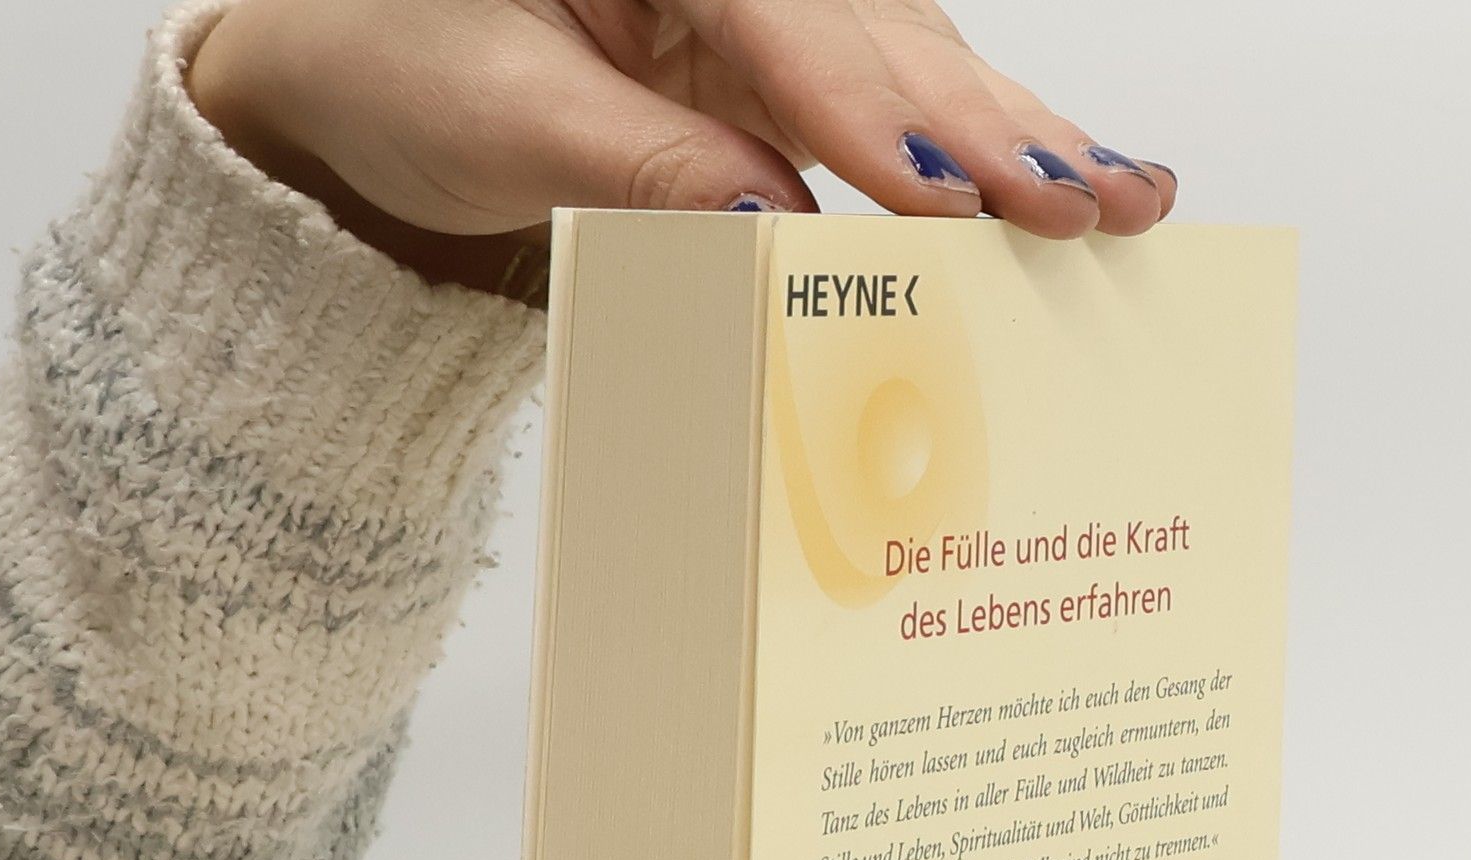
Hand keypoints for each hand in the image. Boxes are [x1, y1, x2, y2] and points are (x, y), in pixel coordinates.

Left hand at [188, 0, 1177, 294]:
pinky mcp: (768, 75)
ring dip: (1014, 139)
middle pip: (885, 34)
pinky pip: (883, 111)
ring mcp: (757, 14)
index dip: (879, 116)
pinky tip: (1052, 179)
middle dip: (990, 128)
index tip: (955, 199)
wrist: (352, 77)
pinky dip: (966, 156)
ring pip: (910, 67)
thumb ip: (646, 168)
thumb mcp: (507, 120)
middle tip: (1089, 203)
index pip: (790, 21)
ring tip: (1117, 197)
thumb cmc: (397, 62)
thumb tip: (772, 227)